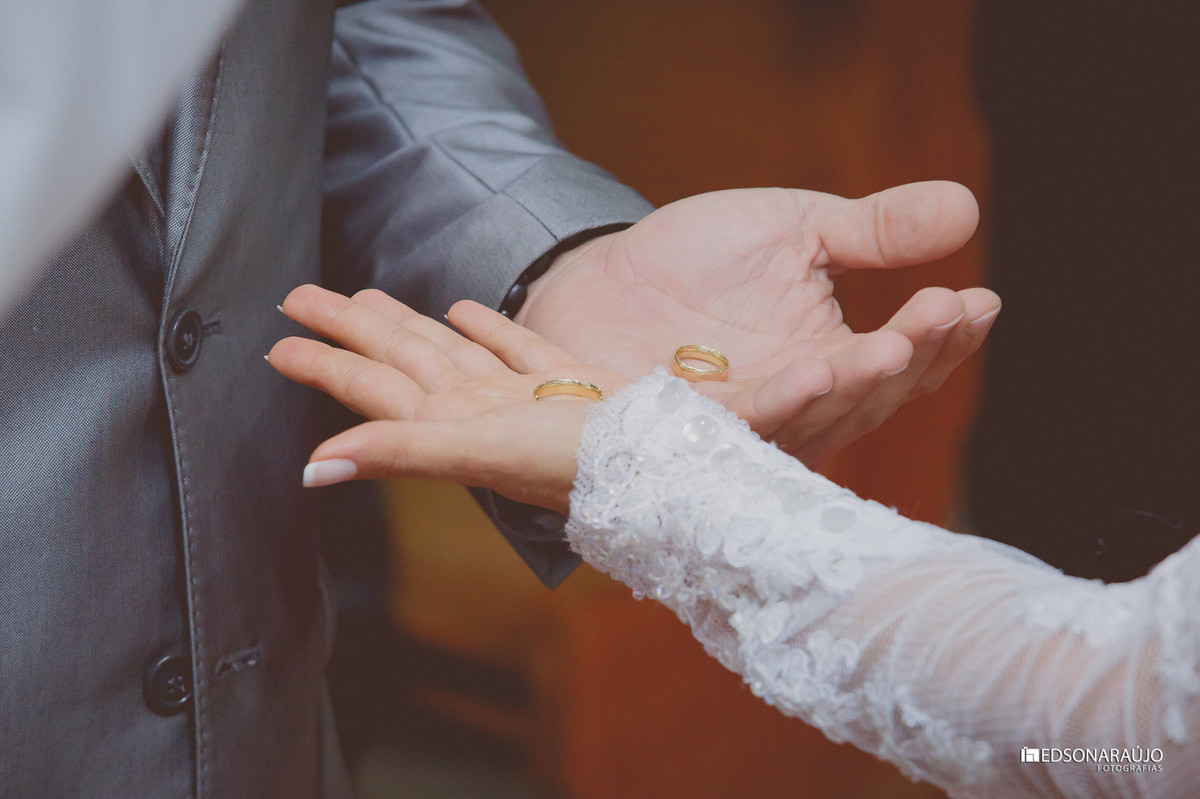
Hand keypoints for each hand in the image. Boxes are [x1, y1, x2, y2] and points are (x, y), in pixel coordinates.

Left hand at [268, 285, 693, 512]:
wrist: (672, 469)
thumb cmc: (581, 465)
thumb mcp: (480, 454)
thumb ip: (399, 453)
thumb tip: (311, 471)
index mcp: (453, 421)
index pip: (376, 383)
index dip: (327, 361)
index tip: (280, 341)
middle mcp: (479, 409)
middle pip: (401, 359)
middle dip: (351, 329)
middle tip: (300, 298)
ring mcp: (522, 399)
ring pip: (450, 352)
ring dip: (408, 327)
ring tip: (369, 300)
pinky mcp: (568, 387)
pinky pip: (516, 349)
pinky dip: (489, 329)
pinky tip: (467, 310)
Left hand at [517, 181, 998, 464]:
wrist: (596, 279)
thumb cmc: (695, 259)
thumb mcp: (793, 230)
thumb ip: (871, 231)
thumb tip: (967, 205)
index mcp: (832, 356)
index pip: (904, 359)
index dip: (944, 337)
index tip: (977, 299)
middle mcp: (798, 402)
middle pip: (871, 396)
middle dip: (914, 357)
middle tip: (947, 314)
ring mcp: (746, 424)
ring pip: (817, 416)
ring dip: (859, 384)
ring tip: (894, 346)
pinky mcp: (690, 430)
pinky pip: (744, 423)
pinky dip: (783, 401)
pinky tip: (817, 369)